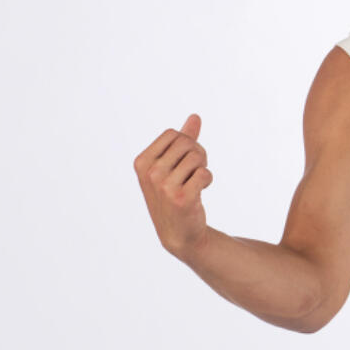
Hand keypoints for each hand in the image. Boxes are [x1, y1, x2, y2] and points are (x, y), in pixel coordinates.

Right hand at [133, 114, 213, 259]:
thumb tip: (195, 117)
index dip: (186, 143)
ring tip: (195, 182)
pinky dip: (207, 179)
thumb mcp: (172, 167)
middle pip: (186, 142)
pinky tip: (200, 191)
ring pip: (197, 156)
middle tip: (194, 172)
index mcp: (142, 162)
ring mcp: (164, 186)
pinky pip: (205, 173)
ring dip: (203, 168)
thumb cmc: (175, 195)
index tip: (184, 161)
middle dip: (197, 154)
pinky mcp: (181, 198)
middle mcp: (150, 173)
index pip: (173, 134)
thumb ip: (183, 141)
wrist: (179, 232)